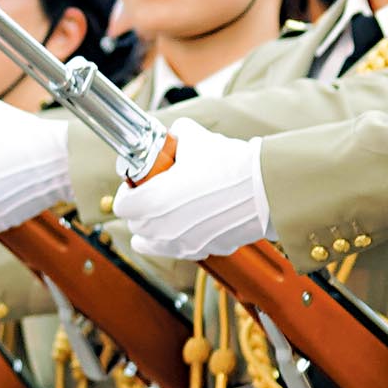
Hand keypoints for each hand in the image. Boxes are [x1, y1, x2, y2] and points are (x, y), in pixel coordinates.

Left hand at [119, 123, 272, 261]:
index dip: (127, 190)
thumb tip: (172, 136)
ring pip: (153, 244)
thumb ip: (174, 137)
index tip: (137, 182)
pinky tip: (189, 223)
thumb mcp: (193, 137)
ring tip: (165, 213)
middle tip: (154, 193)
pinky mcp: (205, 250)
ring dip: (153, 229)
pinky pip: (180, 249)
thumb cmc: (229, 165)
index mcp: (153, 202)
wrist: (265, 188)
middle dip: (140, 209)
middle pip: (135, 225)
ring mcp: (184, 244)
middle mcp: (164, 229)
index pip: (122, 205)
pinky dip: (178, 239)